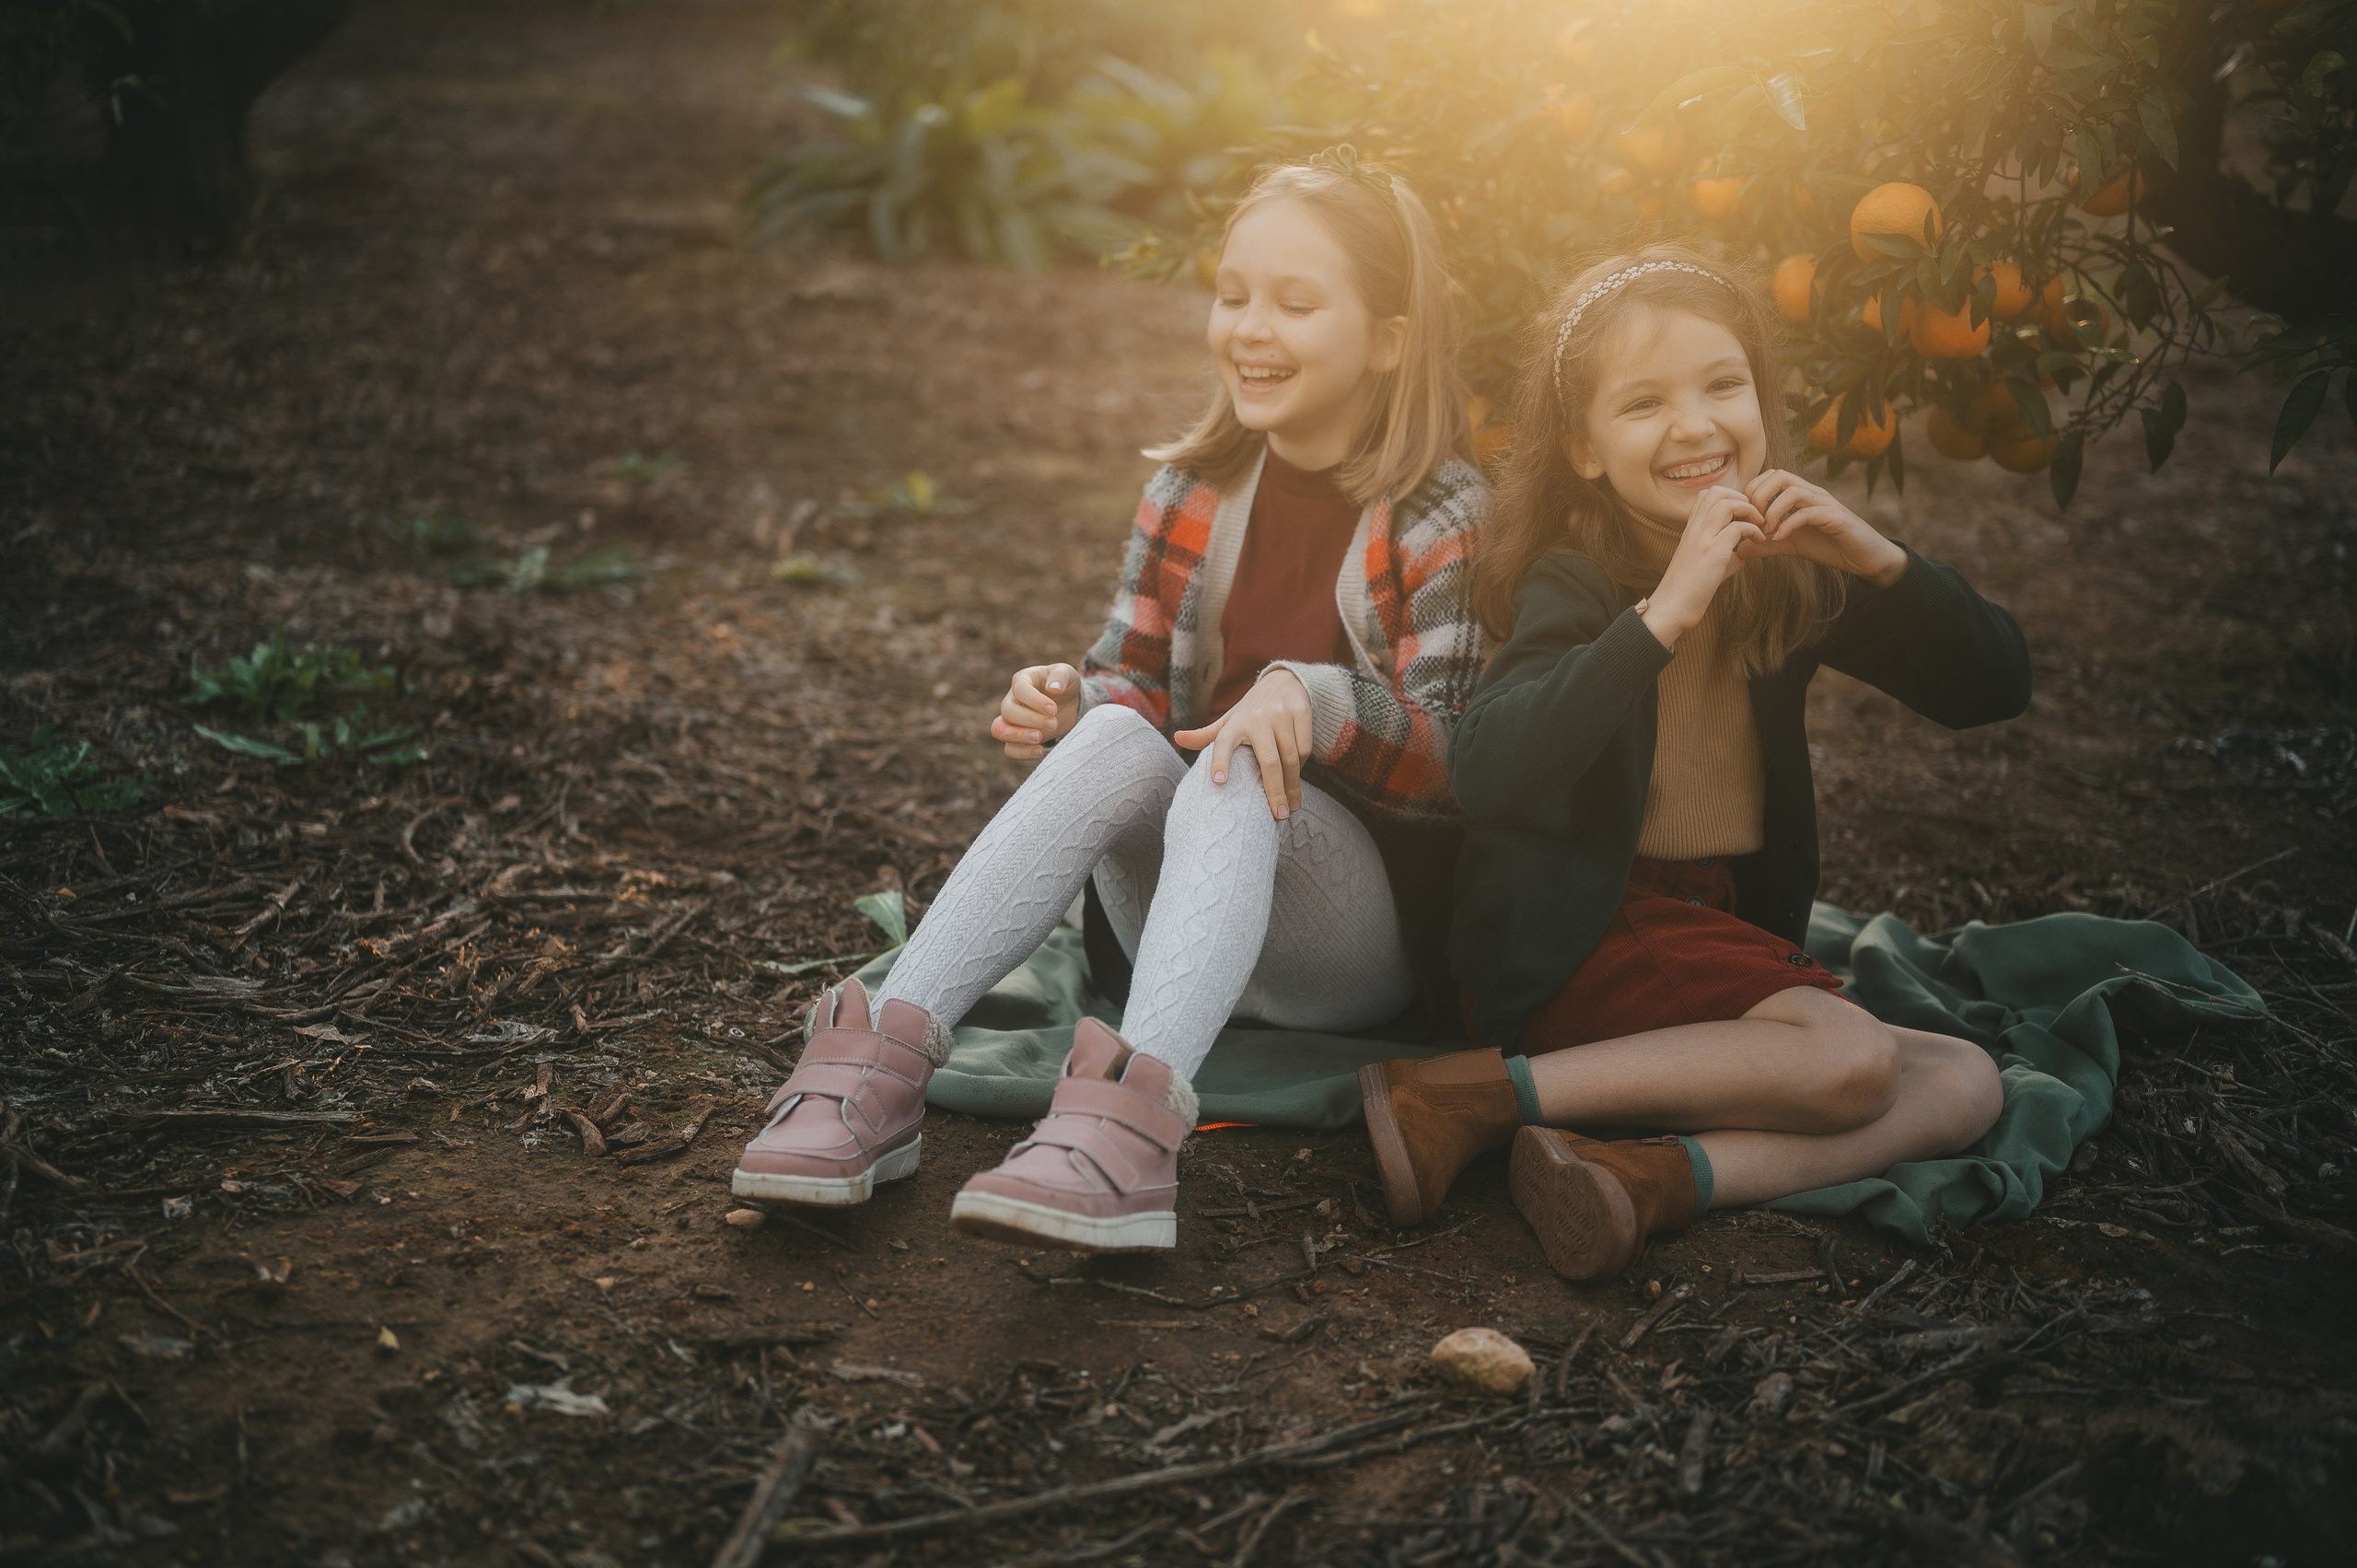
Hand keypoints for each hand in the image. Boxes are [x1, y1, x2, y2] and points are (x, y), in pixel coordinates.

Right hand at [990, 663, 1080, 760]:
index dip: (1035, 701)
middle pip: (1008, 711)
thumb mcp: (1068, 673)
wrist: (1069, 703)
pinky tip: (1040, 751)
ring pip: (1000, 730)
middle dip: (1031, 720)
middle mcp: (1012, 700)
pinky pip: (1010, 750)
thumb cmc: (1065, 684)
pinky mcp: (1018, 739)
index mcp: (1022, 680)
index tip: (1054, 710)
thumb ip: (1061, 676)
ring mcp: (1012, 721)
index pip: (1020, 689)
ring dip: (1018, 736)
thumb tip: (1054, 689)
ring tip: (1039, 738)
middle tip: (1053, 723)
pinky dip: (1022, 753)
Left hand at [1173, 667, 1312, 819]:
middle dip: (1275, 791)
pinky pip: (1305, 747)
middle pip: (1268, 761)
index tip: (1219, 782)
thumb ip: (1206, 735)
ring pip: (1291, 757)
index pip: (1223, 741)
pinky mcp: (1301, 711)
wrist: (1283, 681)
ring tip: (1292, 806)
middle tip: (1279, 815)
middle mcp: (1258, 717)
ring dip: (1292, 785)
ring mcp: (1281, 713)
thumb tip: (1177, 738)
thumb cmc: (1251, 710)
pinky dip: (1303, 766)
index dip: (1220, 761)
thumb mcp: (1229, 720)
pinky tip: (1298, 779)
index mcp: (1235, 723)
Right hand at [1642, 485, 1768, 648]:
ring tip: (1759, 525)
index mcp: (1691, 529)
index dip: (1730, 497)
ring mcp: (1702, 539)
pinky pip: (1737, 528)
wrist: (1671, 608)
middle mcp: (1694, 529)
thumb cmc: (1688, 591)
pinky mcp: (1712, 553)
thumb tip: (1742, 555)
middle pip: (1717, 492)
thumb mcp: (1707, 567)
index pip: (1707, 495)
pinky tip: (1759, 542)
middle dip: (1742, 498)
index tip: (1743, 515)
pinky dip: (1753, 531)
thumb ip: (1725, 556)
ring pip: (1727, 504)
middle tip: (1754, 517)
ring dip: (1749, 510)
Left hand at [1740, 471, 1908, 585]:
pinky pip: (1809, 513)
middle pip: (1779, 475)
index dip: (1753, 492)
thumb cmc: (1828, 546)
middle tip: (1755, 522)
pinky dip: (1790, 525)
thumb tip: (1739, 549)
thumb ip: (1766, 545)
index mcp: (1800, 494)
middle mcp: (1812, 493)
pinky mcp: (1836, 518)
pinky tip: (1781, 539)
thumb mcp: (1790, 545)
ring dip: (1773, 511)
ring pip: (1793, 490)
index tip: (1748, 517)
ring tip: (1768, 531)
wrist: (1864, 558)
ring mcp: (1825, 503)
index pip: (1771, 476)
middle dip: (1759, 497)